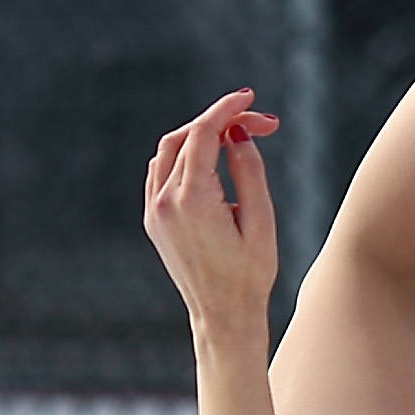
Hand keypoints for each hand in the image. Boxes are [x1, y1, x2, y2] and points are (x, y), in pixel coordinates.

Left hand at [142, 88, 282, 342]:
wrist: (222, 316)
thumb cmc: (250, 274)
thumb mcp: (261, 220)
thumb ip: (249, 170)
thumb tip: (236, 134)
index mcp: (192, 200)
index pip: (202, 134)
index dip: (226, 109)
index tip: (250, 98)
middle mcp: (164, 202)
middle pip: (186, 137)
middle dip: (221, 122)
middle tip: (260, 124)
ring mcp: (153, 211)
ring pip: (169, 151)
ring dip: (201, 136)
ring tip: (239, 138)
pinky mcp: (152, 219)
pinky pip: (161, 171)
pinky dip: (185, 155)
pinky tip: (213, 159)